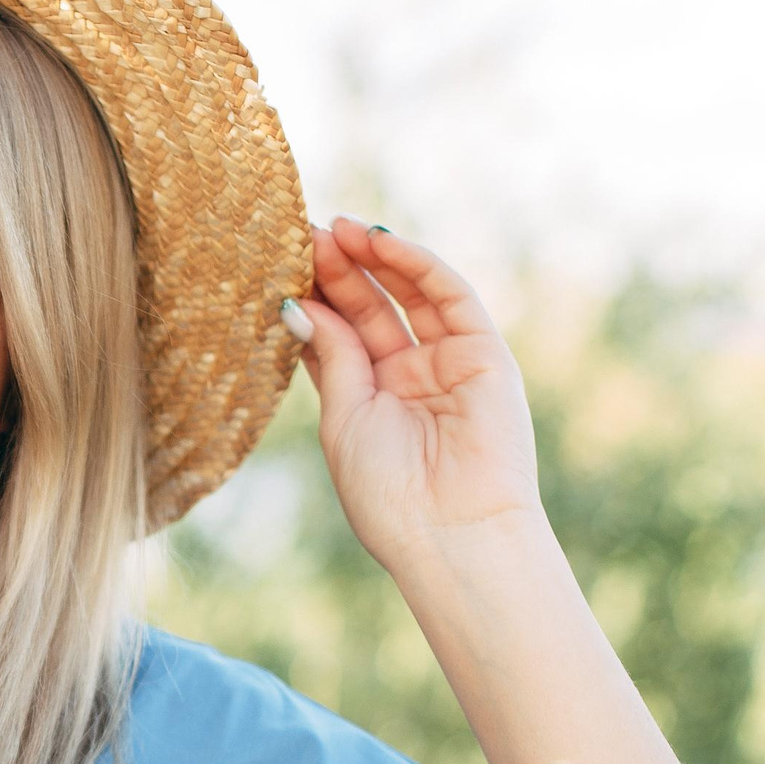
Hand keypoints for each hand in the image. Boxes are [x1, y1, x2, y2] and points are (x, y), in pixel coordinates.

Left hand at [287, 218, 543, 575]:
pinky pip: (450, 296)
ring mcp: (449, 363)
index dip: (313, 298)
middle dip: (337, 270)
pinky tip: (378, 242)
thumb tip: (297, 303)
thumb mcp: (345, 419)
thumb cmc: (389, 494)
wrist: (451, 534)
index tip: (278, 262)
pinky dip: (416, 264)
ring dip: (372, 259)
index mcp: (371, 400)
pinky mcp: (486, 354)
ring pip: (407, 296)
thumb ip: (331, 357)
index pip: (339, 335)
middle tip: (301, 231)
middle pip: (370, 309)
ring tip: (333, 229)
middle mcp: (411, 377)